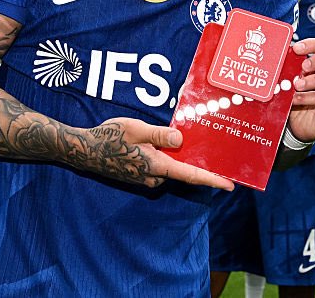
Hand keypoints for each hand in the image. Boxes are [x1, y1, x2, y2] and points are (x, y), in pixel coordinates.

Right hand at [79, 117, 233, 190]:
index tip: (231, 185)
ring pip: (167, 166)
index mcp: (158, 166)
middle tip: (202, 146)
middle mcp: (154, 177)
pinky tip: (152, 143)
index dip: (212, 180)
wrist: (84, 151)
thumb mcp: (137, 129)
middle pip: (181, 169)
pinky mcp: (136, 175)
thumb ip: (161, 135)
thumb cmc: (110, 138)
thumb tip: (182, 140)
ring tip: (172, 137)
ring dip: (172, 156)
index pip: (191, 175)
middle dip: (191, 159)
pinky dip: (161, 156)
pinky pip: (156, 166)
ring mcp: (144, 178)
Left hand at [285, 37, 314, 142]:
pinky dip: (306, 98)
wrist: (299, 123)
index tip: (297, 48)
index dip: (314, 43)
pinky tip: (294, 99)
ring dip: (314, 79)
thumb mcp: (293, 79)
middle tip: (303, 66)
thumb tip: (280, 54)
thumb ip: (291, 67)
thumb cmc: (297, 96)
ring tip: (297, 85)